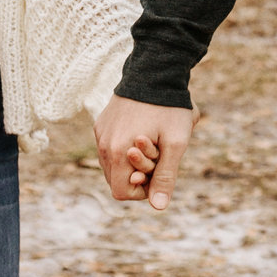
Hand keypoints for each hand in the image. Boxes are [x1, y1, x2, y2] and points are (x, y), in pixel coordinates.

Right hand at [94, 96, 198, 210]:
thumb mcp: (175, 143)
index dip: (142, 191)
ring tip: (151, 142)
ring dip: (130, 162)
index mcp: (118, 152)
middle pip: (115, 179)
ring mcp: (101, 132)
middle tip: (158, 155)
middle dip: (137, 175)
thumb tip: (158, 206)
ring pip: (112, 164)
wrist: (155, 70)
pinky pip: (109, 147)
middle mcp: (103, 144)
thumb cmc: (169, 108)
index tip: (159, 173)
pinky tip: (142, 131)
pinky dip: (124, 148)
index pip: (121, 193)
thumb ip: (165, 177)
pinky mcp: (101, 122)